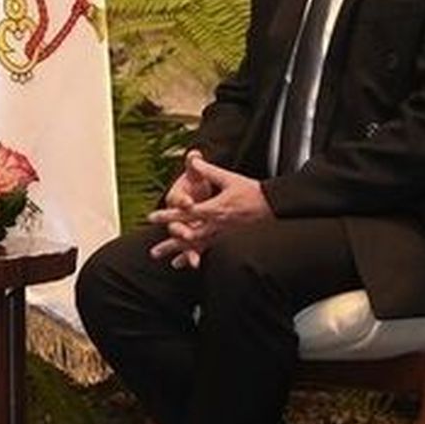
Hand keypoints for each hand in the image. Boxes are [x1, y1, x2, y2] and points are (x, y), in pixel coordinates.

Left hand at [147, 154, 273, 267]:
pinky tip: (187, 264)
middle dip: (170, 243)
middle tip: (153, 250)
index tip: (152, 217)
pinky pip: (208, 248)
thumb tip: (193, 159)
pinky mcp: (226, 238)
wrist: (272, 205)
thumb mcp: (228, 178)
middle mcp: (216, 225)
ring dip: (179, 253)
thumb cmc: (251, 191)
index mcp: (214, 209)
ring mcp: (222, 234)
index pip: (186, 214)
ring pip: (197, 246)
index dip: (168, 215)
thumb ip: (208, 170)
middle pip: (188, 236)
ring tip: (164, 260)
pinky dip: (195, 255)